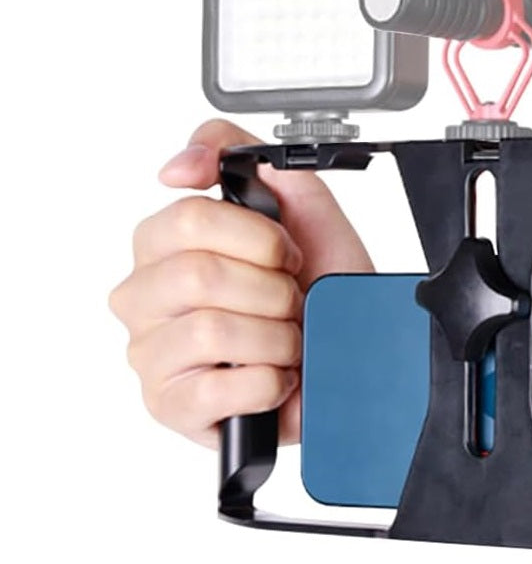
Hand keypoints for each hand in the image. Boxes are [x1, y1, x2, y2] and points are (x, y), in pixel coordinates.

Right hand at [109, 120, 373, 447]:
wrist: (353, 358)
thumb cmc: (319, 288)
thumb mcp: (299, 205)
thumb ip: (243, 157)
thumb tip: (178, 164)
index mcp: (162, 247)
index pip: (188, 219)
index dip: (258, 238)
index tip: (286, 254)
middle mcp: (145, 298)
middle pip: (198, 274)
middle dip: (271, 289)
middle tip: (290, 302)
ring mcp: (152, 355)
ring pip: (211, 330)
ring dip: (276, 336)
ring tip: (287, 342)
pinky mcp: (173, 406)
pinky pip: (223, 386)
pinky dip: (271, 381)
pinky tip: (278, 378)